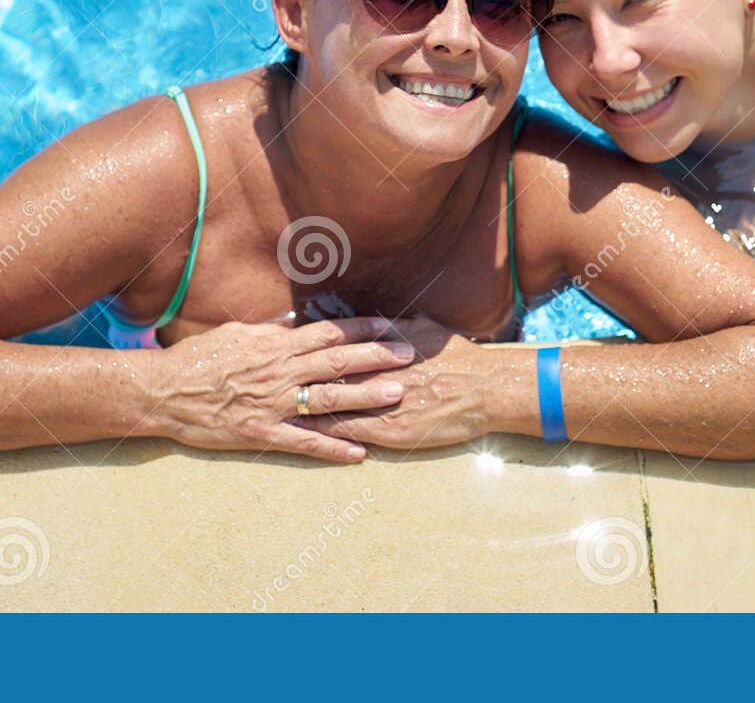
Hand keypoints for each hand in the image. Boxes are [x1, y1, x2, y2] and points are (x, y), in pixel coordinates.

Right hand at [148, 317, 415, 461]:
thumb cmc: (199, 359)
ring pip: (328, 399)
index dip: (361, 329)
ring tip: (397, 395)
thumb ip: (271, 332)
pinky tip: (359, 453)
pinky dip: (332, 448)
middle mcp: (279, 372)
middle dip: (376, 357)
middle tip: (409, 356)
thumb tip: (297, 324)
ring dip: (365, 397)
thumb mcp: (237, 334)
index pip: (327, 333)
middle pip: (337, 362)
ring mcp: (273, 405)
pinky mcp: (262, 434)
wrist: (164, 392)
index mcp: (275, 345)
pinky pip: (304, 442)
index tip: (390, 327)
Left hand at [295, 316, 497, 451]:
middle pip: (327, 375)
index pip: (336, 348)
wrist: (487, 389)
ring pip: (332, 405)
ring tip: (275, 407)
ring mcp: (382, 406)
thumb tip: (373, 320)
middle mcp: (377, 374)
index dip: (308, 349)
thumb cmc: (459, 358)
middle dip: (296, 378)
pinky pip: (351, 433)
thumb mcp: (424, 331)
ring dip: (303, 407)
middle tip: (266, 377)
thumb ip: (395, 326)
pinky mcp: (392, 432)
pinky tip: (306, 434)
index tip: (283, 347)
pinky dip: (327, 433)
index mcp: (381, 348)